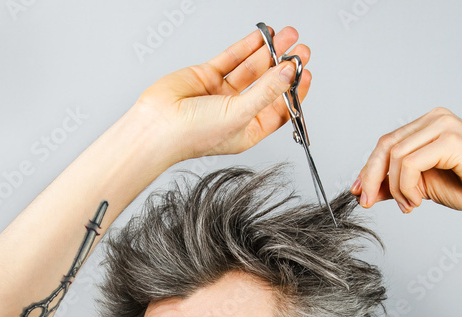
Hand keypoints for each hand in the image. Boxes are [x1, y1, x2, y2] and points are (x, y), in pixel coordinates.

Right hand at [132, 26, 311, 164]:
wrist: (156, 126)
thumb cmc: (192, 135)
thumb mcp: (240, 115)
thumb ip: (265, 92)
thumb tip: (288, 73)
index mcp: (248, 130)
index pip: (278, 109)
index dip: (293, 91)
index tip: (305, 73)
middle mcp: (236, 111)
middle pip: (267, 85)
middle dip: (284, 66)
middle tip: (300, 50)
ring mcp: (222, 93)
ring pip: (251, 68)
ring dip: (269, 52)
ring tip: (287, 36)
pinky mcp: (208, 76)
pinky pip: (232, 58)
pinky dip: (247, 47)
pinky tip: (263, 37)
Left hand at [351, 107, 461, 214]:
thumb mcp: (425, 186)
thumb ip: (398, 184)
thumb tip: (367, 191)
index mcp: (429, 124)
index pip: (387, 143)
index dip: (368, 168)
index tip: (358, 192)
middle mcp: (435, 119)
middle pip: (386, 145)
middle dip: (370, 176)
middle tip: (366, 201)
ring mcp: (443, 126)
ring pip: (395, 156)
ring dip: (395, 188)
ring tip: (410, 205)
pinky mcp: (450, 140)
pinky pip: (410, 163)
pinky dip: (406, 186)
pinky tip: (417, 200)